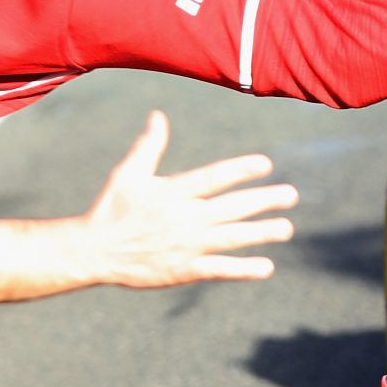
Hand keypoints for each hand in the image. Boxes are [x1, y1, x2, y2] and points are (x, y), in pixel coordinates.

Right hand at [83, 111, 295, 286]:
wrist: (95, 251)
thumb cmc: (111, 208)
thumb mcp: (128, 173)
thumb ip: (149, 146)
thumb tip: (158, 116)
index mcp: (173, 192)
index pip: (214, 178)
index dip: (241, 170)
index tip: (266, 164)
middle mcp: (185, 218)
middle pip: (232, 208)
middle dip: (264, 201)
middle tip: (292, 195)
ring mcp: (187, 246)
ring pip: (233, 238)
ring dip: (262, 233)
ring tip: (287, 228)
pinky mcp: (185, 270)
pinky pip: (220, 269)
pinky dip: (244, 269)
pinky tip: (267, 266)